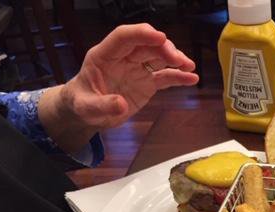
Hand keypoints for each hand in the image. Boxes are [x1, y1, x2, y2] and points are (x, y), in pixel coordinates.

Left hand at [39, 24, 198, 152]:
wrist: (88, 113)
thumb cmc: (83, 104)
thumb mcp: (86, 107)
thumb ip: (102, 105)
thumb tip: (120, 105)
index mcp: (104, 56)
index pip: (124, 37)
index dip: (142, 34)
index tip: (160, 38)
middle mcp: (123, 58)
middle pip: (146, 45)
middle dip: (164, 48)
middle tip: (178, 60)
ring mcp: (137, 69)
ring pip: (158, 57)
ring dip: (175, 59)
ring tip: (189, 66)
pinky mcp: (147, 82)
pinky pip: (165, 76)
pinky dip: (178, 76)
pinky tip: (191, 78)